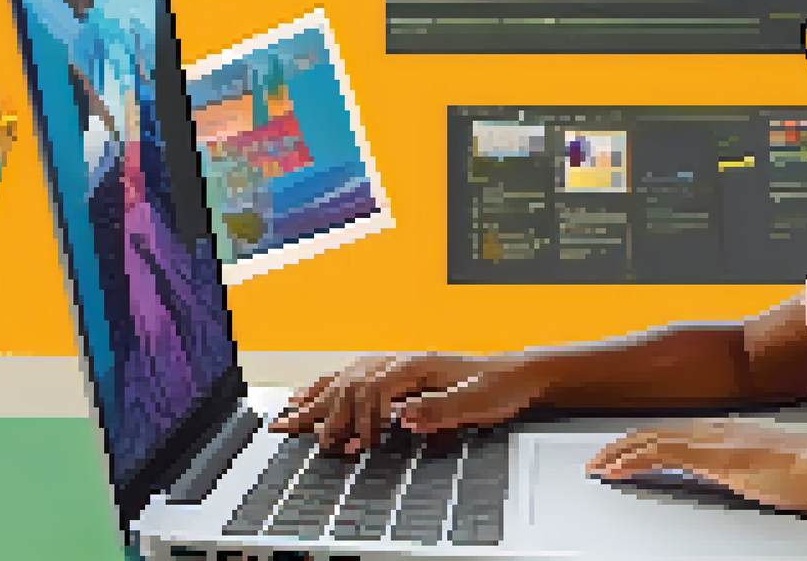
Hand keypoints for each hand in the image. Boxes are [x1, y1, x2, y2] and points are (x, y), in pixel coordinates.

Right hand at [269, 353, 547, 453]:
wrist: (517, 375)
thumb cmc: (498, 387)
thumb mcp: (475, 403)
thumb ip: (438, 410)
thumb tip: (403, 416)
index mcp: (416, 366)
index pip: (370, 390)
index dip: (356, 419)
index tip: (348, 446)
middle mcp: (401, 362)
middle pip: (349, 383)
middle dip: (322, 412)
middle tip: (297, 436)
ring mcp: (398, 365)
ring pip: (345, 378)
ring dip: (316, 399)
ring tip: (288, 416)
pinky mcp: (400, 374)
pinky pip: (354, 377)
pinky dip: (328, 387)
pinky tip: (314, 393)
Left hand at [585, 418, 806, 514]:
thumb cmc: (806, 473)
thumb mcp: (764, 469)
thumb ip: (742, 469)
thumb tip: (734, 477)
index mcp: (723, 431)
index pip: (670, 432)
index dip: (641, 442)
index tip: (620, 455)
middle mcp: (712, 429)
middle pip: (653, 432)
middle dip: (622, 446)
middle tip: (598, 461)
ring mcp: (709, 440)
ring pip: (650, 440)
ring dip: (619, 454)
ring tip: (598, 467)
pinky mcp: (709, 456)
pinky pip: (660, 454)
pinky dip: (633, 461)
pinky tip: (618, 471)